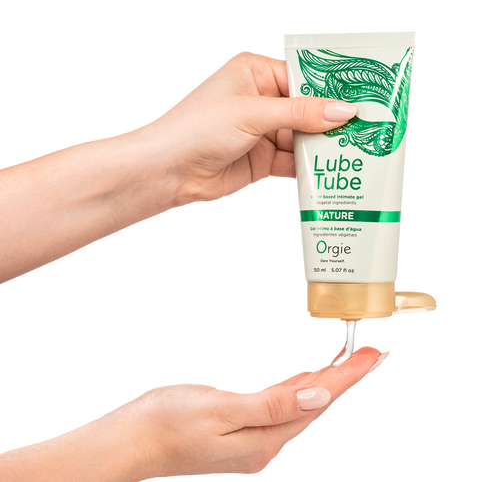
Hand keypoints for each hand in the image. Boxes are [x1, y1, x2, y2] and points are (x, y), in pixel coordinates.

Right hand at [131, 345, 390, 477]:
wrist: (127, 445)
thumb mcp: (221, 409)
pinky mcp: (240, 434)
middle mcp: (265, 445)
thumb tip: (319, 396)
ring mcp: (252, 442)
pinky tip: (305, 381)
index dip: (350, 376)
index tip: (376, 355)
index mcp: (265, 437)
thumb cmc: (166, 423)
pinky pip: (283, 409)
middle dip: (345, 378)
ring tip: (348, 363)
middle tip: (370, 353)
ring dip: (326, 383)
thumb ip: (274, 406)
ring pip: (302, 406)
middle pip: (317, 404)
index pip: (320, 400)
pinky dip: (300, 390)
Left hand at [138, 50, 357, 205]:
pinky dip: (308, 168)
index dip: (333, 89)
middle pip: (308, 110)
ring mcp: (262, 132)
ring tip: (357, 154)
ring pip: (303, 138)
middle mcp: (261, 100)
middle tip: (369, 130)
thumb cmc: (199, 127)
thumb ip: (300, 113)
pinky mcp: (261, 160)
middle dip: (333, 122)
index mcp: (256, 73)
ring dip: (323, 148)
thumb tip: (344, 110)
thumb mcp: (253, 113)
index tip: (364, 98)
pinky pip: (292, 162)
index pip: (305, 76)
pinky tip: (330, 172)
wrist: (168, 170)